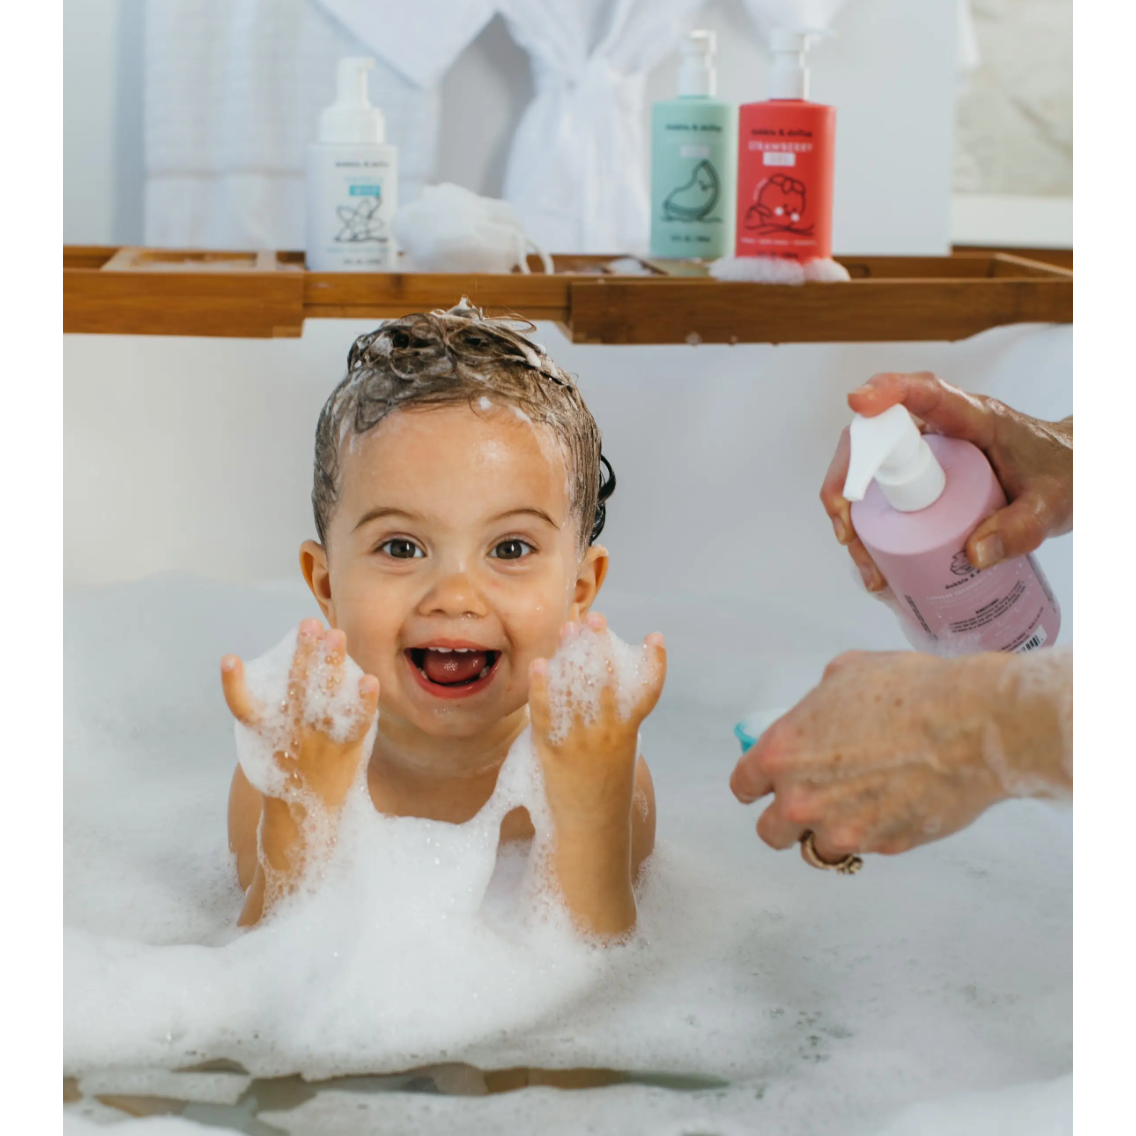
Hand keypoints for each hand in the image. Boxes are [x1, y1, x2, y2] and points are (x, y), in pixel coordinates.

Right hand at [221, 618, 378, 808]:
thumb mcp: (268, 745)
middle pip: (293, 689)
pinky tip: (369, 680)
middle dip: (301, 654)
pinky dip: (363, 703)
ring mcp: (318, 743)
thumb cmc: (287, 770)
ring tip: (335, 635)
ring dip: (330, 666)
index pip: (242, 707)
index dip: (233, 684)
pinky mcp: (345, 750)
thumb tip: (295, 664)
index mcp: (264, 734)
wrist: (306, 819)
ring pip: (323, 699)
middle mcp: (289, 735)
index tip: (229, 659)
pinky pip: (356, 724)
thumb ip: (274, 711)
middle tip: (308, 624)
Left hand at [528, 613, 665, 831]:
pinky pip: (545, 713)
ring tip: (568, 628)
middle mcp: (607, 733)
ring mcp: (579, 741)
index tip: (656, 638)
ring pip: (576, 689)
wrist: (590, 831)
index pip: (646, 693)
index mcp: (628, 733)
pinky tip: (540, 665)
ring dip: (571, 655)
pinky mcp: (552, 751)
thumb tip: (595, 684)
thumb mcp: (619, 755)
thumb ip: (613, 723)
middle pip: (606, 680)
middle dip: (600, 646)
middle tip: (595, 618)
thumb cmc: (604, 792)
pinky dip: (542, 688)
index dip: (654, 664)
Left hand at [729, 650, 1017, 861]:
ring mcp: (843, 829)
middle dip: (786, 819)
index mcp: (782, 753)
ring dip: (828, 834)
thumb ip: (817, 704)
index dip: (755, 784)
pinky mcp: (885, 846)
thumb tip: (821, 714)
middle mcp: (802, 799)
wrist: (969, 724)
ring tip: (852, 810)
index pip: (744, 786)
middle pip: (770, 832)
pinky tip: (891, 807)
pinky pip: (866, 849)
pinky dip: (872, 835)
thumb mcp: (845, 673)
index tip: (764, 785)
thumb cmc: (909, 690)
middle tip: (808, 803)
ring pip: (818, 850)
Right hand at [821, 372, 1072, 591]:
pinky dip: (869, 529)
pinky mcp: (920, 479)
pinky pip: (882, 496)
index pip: (925, 393)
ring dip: (852, 516)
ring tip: (869, 567)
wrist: (1071, 477)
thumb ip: (1021, 529)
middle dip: (847, 482)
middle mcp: (938, 431)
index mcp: (973, 418)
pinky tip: (878, 566)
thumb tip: (973, 555)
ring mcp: (925, 456)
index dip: (888, 391)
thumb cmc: (1065, 476)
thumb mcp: (1054, 506)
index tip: (859, 401)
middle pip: (873, 438)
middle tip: (848, 532)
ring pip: (869, 472)